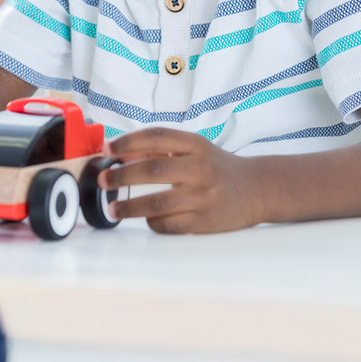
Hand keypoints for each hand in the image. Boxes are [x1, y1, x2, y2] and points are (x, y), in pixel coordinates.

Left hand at [101, 128, 265, 233]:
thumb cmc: (218, 168)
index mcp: (197, 145)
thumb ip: (162, 150)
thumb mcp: (196, 150)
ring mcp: (203, 197)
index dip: (128, 142)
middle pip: (152, 170)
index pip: (157, 136)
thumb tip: (121, 155)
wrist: (256, 189)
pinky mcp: (204, 222)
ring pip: (156, 203)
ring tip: (113, 208)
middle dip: (121, 176)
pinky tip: (145, 218)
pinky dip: (151, 222)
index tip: (108, 149)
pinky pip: (168, 225)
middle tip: (104, 180)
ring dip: (129, 206)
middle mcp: (200, 169)